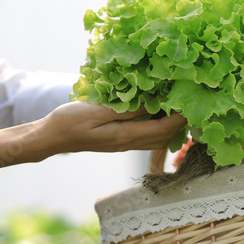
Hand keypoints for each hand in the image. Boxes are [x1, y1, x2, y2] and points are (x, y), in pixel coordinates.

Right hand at [39, 101, 185, 154]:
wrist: (51, 137)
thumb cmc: (69, 121)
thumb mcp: (97, 110)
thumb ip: (126, 108)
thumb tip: (153, 103)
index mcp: (124, 136)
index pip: (163, 129)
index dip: (180, 117)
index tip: (191, 100)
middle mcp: (128, 143)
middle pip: (164, 137)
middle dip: (180, 122)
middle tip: (189, 99)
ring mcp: (124, 144)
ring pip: (157, 139)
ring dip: (169, 124)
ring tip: (176, 103)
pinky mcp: (119, 140)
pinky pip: (146, 135)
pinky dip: (156, 124)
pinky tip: (156, 109)